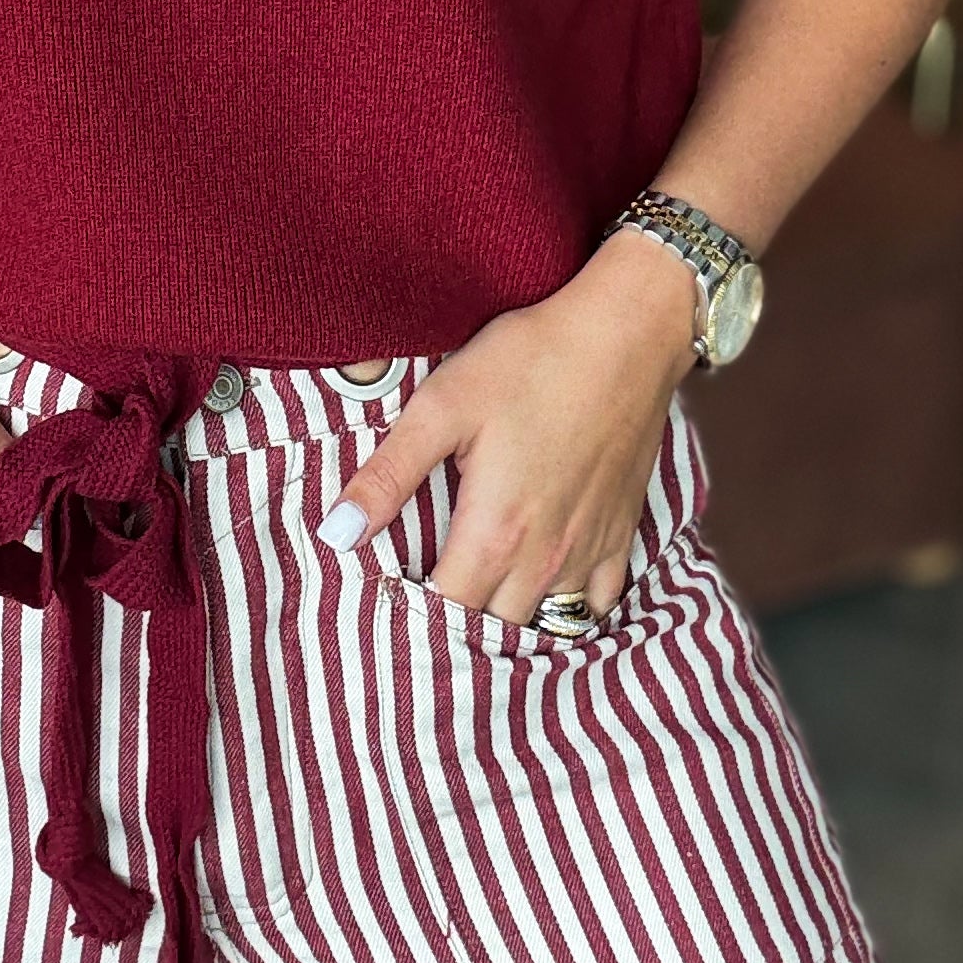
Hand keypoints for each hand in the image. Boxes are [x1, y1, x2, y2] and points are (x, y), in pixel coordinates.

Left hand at [322, 235, 699, 622]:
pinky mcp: (622, 530)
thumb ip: (388, 475)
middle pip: (493, 626)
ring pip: (544, 619)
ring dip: (509, 618)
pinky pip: (597, 600)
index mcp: (495, 532)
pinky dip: (569, 605)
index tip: (391, 602)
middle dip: (458, 624)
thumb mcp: (442, 407)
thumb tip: (336, 534)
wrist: (627, 336)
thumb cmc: (530, 362)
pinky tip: (544, 586)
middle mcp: (545, 557)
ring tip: (478, 597)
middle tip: (429, 598)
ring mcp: (590, 549)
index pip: (446, 612)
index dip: (413, 614)